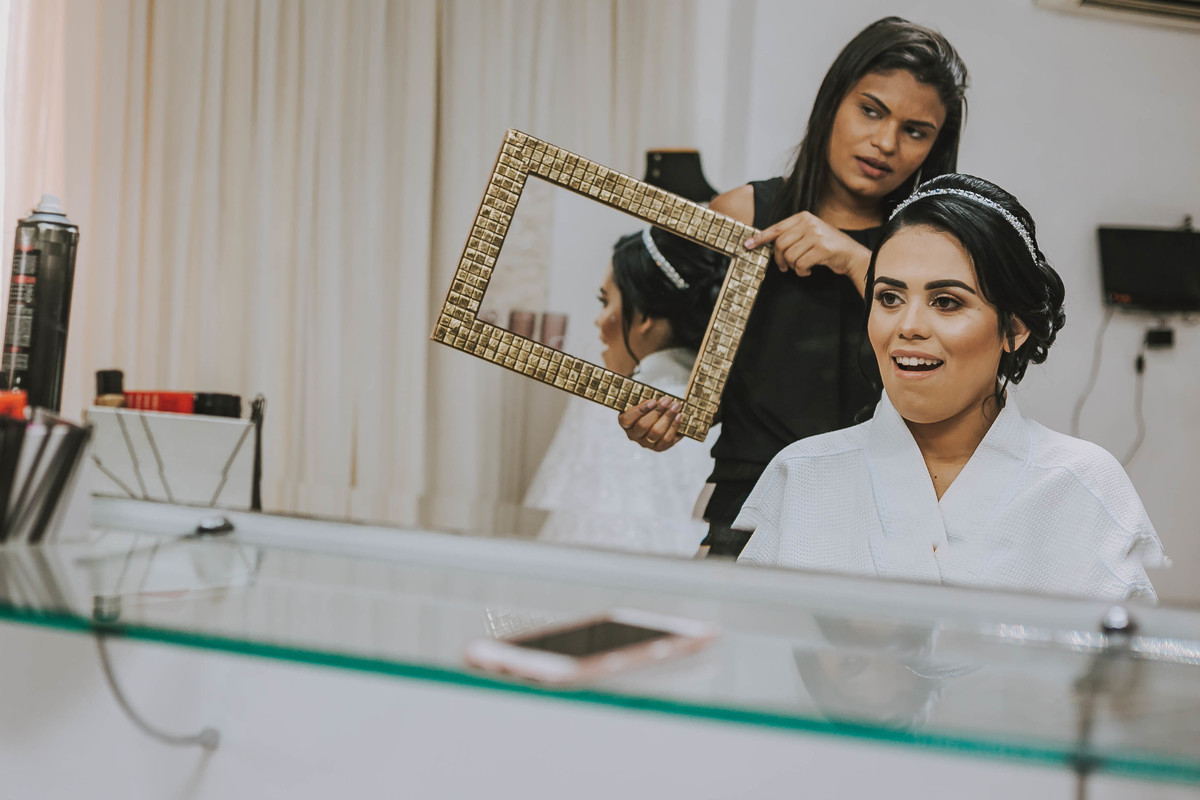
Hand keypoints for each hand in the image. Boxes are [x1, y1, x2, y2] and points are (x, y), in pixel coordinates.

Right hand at [617, 395, 682, 451]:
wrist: (658, 418)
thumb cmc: (649, 408)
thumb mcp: (644, 402)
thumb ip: (649, 401)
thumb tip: (663, 401)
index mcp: (625, 423)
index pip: (627, 419)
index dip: (640, 410)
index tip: (653, 401)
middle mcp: (633, 435)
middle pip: (643, 426)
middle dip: (657, 412)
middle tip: (668, 400)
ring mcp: (646, 443)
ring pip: (656, 433)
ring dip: (667, 418)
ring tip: (676, 406)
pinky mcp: (658, 447)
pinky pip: (667, 440)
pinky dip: (674, 426)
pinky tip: (679, 416)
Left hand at [745, 211, 870, 295]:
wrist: (852, 255)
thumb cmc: (828, 247)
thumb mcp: (810, 234)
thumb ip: (792, 235)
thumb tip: (767, 243)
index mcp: (804, 217)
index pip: (777, 228)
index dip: (760, 238)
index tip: (748, 245)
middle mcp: (809, 223)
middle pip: (780, 244)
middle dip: (779, 259)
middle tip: (784, 267)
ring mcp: (816, 234)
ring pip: (790, 255)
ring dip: (793, 267)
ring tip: (802, 267)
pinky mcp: (822, 248)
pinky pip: (800, 263)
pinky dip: (802, 271)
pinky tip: (808, 270)